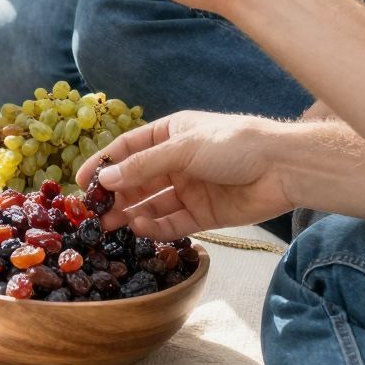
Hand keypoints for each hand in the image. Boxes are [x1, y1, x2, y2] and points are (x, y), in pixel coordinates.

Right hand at [76, 111, 300, 235]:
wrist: (283, 169)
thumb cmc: (234, 145)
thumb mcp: (183, 148)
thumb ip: (144, 167)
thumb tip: (107, 180)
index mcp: (171, 135)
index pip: (128, 149)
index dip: (104, 164)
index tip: (81, 183)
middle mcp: (177, 162)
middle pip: (137, 180)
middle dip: (115, 196)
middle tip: (92, 214)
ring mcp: (190, 189)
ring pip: (151, 204)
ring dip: (130, 213)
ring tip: (110, 226)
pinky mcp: (204, 214)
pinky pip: (172, 223)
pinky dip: (155, 227)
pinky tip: (140, 229)